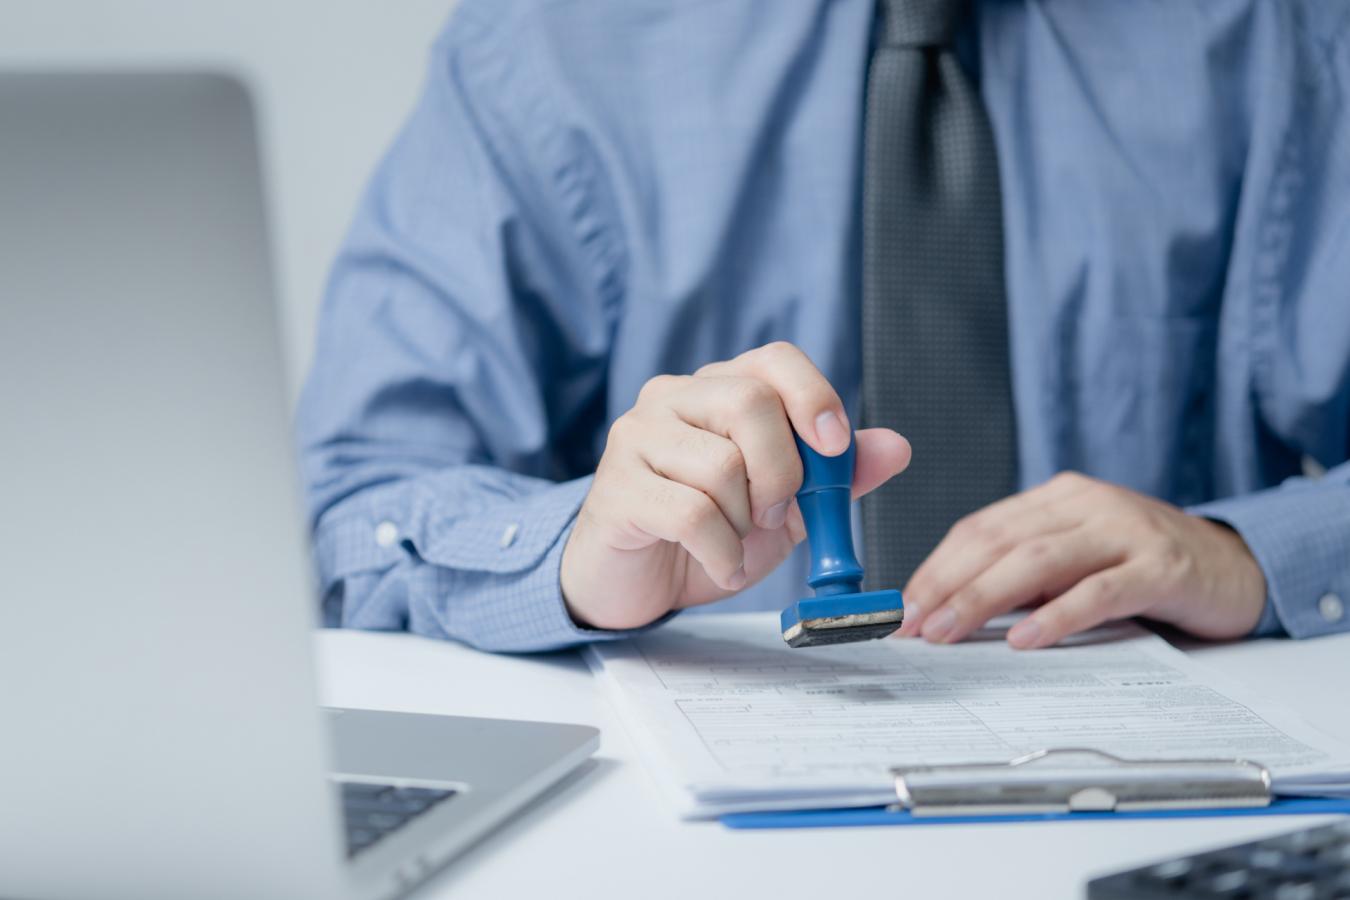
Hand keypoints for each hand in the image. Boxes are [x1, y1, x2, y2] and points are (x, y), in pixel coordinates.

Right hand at [561, 342, 910, 630]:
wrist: (637, 582)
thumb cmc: (708, 534)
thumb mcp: (785, 508)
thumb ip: (836, 478)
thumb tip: (896, 447)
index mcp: (716, 390)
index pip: (774, 360)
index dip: (813, 396)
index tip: (835, 446)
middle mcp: (671, 399)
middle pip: (749, 402)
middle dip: (783, 471)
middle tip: (776, 514)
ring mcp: (636, 439)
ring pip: (721, 465)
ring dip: (746, 523)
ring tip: (735, 543)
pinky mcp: (616, 490)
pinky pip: (690, 514)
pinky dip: (722, 553)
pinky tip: (721, 566)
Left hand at [896, 472, 1266, 648]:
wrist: (1237, 566)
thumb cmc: (1143, 567)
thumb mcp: (1076, 560)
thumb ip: (1024, 576)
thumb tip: (949, 611)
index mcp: (1057, 498)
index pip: (980, 527)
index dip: (936, 567)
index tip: (902, 606)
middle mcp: (1086, 504)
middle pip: (999, 540)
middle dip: (947, 584)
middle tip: (911, 624)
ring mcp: (1125, 530)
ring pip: (1038, 560)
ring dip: (984, 598)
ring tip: (948, 631)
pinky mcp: (1160, 566)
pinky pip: (1098, 590)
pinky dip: (1056, 615)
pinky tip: (1025, 638)